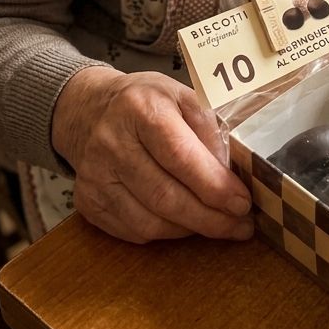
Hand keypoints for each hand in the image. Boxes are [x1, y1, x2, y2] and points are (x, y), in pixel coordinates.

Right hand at [52, 67, 252, 244]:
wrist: (87, 110)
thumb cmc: (144, 102)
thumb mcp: (181, 95)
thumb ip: (208, 127)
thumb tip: (229, 173)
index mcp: (140, 109)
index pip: (179, 155)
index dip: (213, 185)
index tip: (241, 202)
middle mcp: (112, 144)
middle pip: (165, 196)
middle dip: (209, 218)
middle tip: (240, 226)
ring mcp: (95, 177)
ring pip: (149, 222)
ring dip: (190, 230)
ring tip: (218, 226)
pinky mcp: (88, 201)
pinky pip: (132, 231)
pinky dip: (165, 233)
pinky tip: (185, 224)